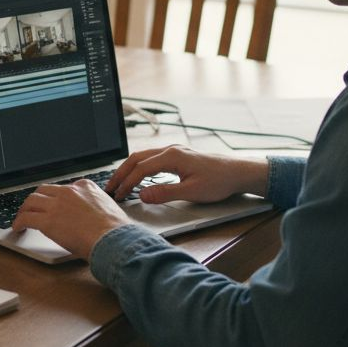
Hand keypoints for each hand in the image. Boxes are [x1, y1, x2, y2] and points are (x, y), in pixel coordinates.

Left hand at [12, 180, 131, 259]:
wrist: (112, 238)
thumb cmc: (114, 230)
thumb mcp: (109, 207)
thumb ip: (96, 205)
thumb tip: (94, 216)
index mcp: (85, 186)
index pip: (63, 187)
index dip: (55, 197)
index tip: (52, 203)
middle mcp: (68, 191)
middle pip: (44, 190)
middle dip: (36, 199)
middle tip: (32, 208)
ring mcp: (56, 205)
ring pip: (32, 201)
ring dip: (24, 209)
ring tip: (21, 218)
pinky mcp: (47, 220)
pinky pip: (26, 218)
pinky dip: (19, 222)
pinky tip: (18, 228)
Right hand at [106, 145, 268, 203]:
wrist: (238, 172)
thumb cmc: (219, 180)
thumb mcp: (191, 192)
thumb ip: (164, 193)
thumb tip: (142, 195)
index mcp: (171, 156)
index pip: (140, 169)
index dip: (127, 183)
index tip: (118, 196)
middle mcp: (170, 150)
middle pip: (136, 159)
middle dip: (121, 174)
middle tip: (109, 188)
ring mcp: (174, 151)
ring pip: (143, 157)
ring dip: (129, 170)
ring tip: (119, 183)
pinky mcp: (178, 156)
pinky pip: (152, 159)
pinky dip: (139, 168)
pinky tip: (137, 177)